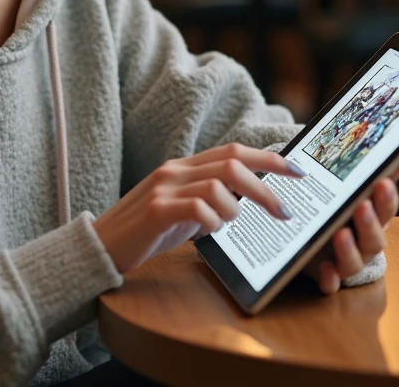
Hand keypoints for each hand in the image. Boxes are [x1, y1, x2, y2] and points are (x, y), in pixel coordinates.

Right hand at [93, 143, 303, 273]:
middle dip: (265, 185)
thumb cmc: (146, 233)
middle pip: (232, 162)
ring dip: (235, 208)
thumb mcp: (183, 211)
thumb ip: (210, 199)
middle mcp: (174, 170)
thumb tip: (251, 201)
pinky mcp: (155, 210)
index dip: (269, 158)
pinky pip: (196, 207)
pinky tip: (209, 232)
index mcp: (184, 167)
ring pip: (218, 182)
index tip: (298, 170)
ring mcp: (163, 188)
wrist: (99, 247)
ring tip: (230, 226)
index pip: (234, 151)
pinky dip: (212, 220)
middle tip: (285, 210)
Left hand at [303, 141, 398, 293]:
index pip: (387, 209)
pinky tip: (325, 269)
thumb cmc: (354, 202)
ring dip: (349, 250)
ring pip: (353, 262)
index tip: (383, 183)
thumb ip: (398, 163)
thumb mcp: (371, 181)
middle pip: (373, 238)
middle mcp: (364, 241)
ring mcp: (345, 258)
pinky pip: (330, 282)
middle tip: (362, 205)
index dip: (387, 199)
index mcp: (376, 217)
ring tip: (340, 233)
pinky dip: (329, 279)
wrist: (323, 227)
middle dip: (369, 223)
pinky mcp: (324, 271)